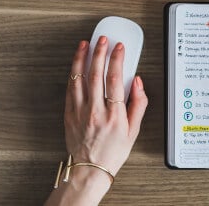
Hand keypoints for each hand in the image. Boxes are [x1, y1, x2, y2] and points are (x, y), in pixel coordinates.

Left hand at [46, 37, 147, 205]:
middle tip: (102, 40)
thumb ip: (139, 103)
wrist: (90, 168)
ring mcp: (79, 111)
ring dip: (82, 58)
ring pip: (79, 78)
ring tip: (85, 44)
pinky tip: (76, 64)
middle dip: (100, 52)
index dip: (117, 59)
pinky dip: (73, 73)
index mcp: (114, 114)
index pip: (115, 79)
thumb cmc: (113, 150)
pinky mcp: (69, 113)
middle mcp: (95, 110)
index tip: (119, 47)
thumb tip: (137, 82)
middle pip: (96, 74)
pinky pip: (70, 88)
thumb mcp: (134, 130)